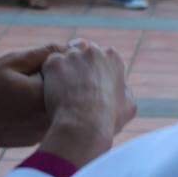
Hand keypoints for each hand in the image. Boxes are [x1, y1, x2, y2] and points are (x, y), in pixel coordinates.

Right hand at [0, 44, 65, 146]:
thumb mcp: (12, 60)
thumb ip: (46, 53)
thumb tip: (73, 48)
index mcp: (46, 100)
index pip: (68, 73)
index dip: (53, 60)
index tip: (30, 60)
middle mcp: (47, 122)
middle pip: (62, 90)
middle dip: (49, 75)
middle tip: (18, 73)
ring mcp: (38, 134)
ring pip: (51, 103)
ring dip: (40, 90)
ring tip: (10, 86)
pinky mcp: (29, 139)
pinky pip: (40, 116)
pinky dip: (32, 105)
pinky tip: (9, 100)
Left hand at [38, 40, 136, 167]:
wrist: (84, 125)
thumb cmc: (108, 119)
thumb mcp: (129, 106)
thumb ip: (125, 90)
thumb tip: (122, 87)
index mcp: (112, 57)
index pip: (101, 57)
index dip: (94, 71)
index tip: (90, 85)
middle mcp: (92, 51)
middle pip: (81, 54)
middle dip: (78, 68)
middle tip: (74, 89)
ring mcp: (72, 55)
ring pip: (64, 60)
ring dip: (63, 72)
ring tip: (62, 94)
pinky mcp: (54, 63)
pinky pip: (49, 67)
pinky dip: (49, 79)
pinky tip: (52, 93)